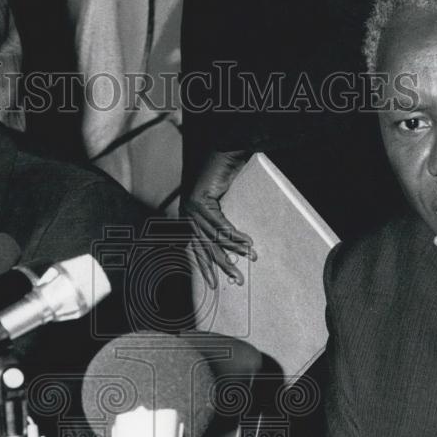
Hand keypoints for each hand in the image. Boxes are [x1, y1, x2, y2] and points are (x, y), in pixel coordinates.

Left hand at [181, 149, 255, 287]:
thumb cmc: (222, 177)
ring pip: (214, 239)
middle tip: (236, 280)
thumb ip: (217, 223)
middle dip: (221, 267)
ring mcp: (191, 209)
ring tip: (250, 259)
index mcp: (187, 219)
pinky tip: (247, 243)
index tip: (215, 284)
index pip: (194, 249)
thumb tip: (232, 246)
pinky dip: (235, 236)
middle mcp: (186, 216)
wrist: (222, 153)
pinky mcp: (201, 202)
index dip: (205, 268)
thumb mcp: (218, 204)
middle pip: (204, 249)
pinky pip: (220, 225)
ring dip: (235, 251)